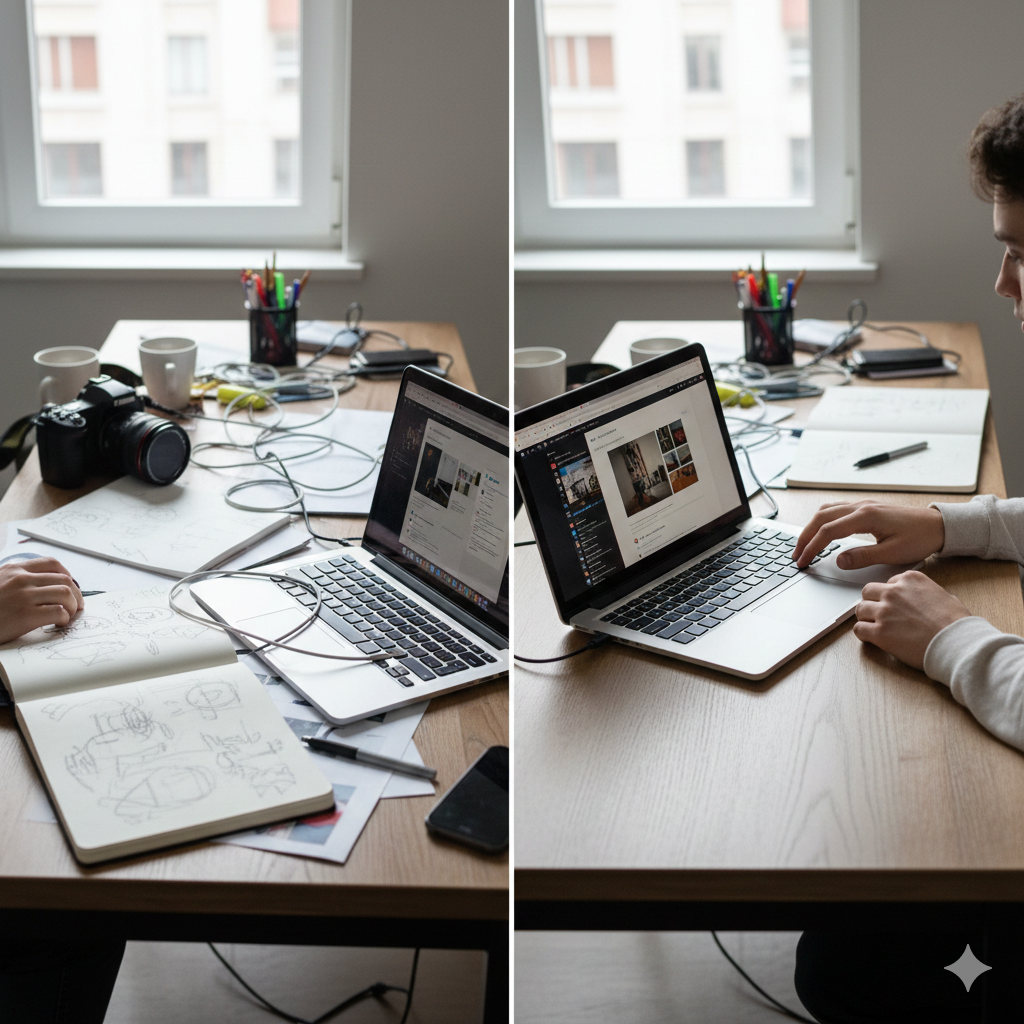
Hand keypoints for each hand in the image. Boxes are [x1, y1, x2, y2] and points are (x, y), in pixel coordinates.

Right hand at [0, 558, 83, 643]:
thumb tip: (44, 587)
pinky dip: (64, 618)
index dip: (68, 575)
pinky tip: (58, 624)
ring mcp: (23, 596)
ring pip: (65, 593)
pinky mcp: (25, 615)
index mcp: (13, 569)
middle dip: (76, 594)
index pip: (52, 563)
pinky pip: (59, 612)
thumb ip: (16, 581)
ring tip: (68, 616)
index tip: (71, 587)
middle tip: (77, 606)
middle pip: (64, 579)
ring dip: (72, 606)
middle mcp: (20, 579)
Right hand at [792, 500, 944, 568]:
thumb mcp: (892, 554)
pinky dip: (822, 521)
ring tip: (804, 544)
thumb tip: (838, 561)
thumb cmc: (920, 539)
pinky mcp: (866, 508)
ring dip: (811, 527)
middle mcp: (861, 507)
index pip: (828, 531)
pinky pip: (836, 510)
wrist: (938, 525)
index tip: (802, 561)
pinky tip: (820, 531)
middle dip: (805, 537)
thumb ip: (863, 557)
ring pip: (826, 511)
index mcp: (866, 517)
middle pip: (821, 517)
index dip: (812, 547)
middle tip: (796, 555)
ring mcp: (862, 505)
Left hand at [853, 570, 969, 668]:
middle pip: (868, 592)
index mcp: (910, 580)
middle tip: (878, 614)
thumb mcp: (945, 597)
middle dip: (872, 602)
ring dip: (865, 618)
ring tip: (873, 626)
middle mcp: (894, 592)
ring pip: (860, 609)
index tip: (893, 604)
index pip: (888, 582)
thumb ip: (928, 593)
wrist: (956, 643)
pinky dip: (862, 634)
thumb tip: (926, 599)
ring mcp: (884, 611)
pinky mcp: (879, 632)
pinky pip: (859, 629)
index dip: (889, 595)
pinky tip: (870, 638)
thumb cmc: (956, 624)